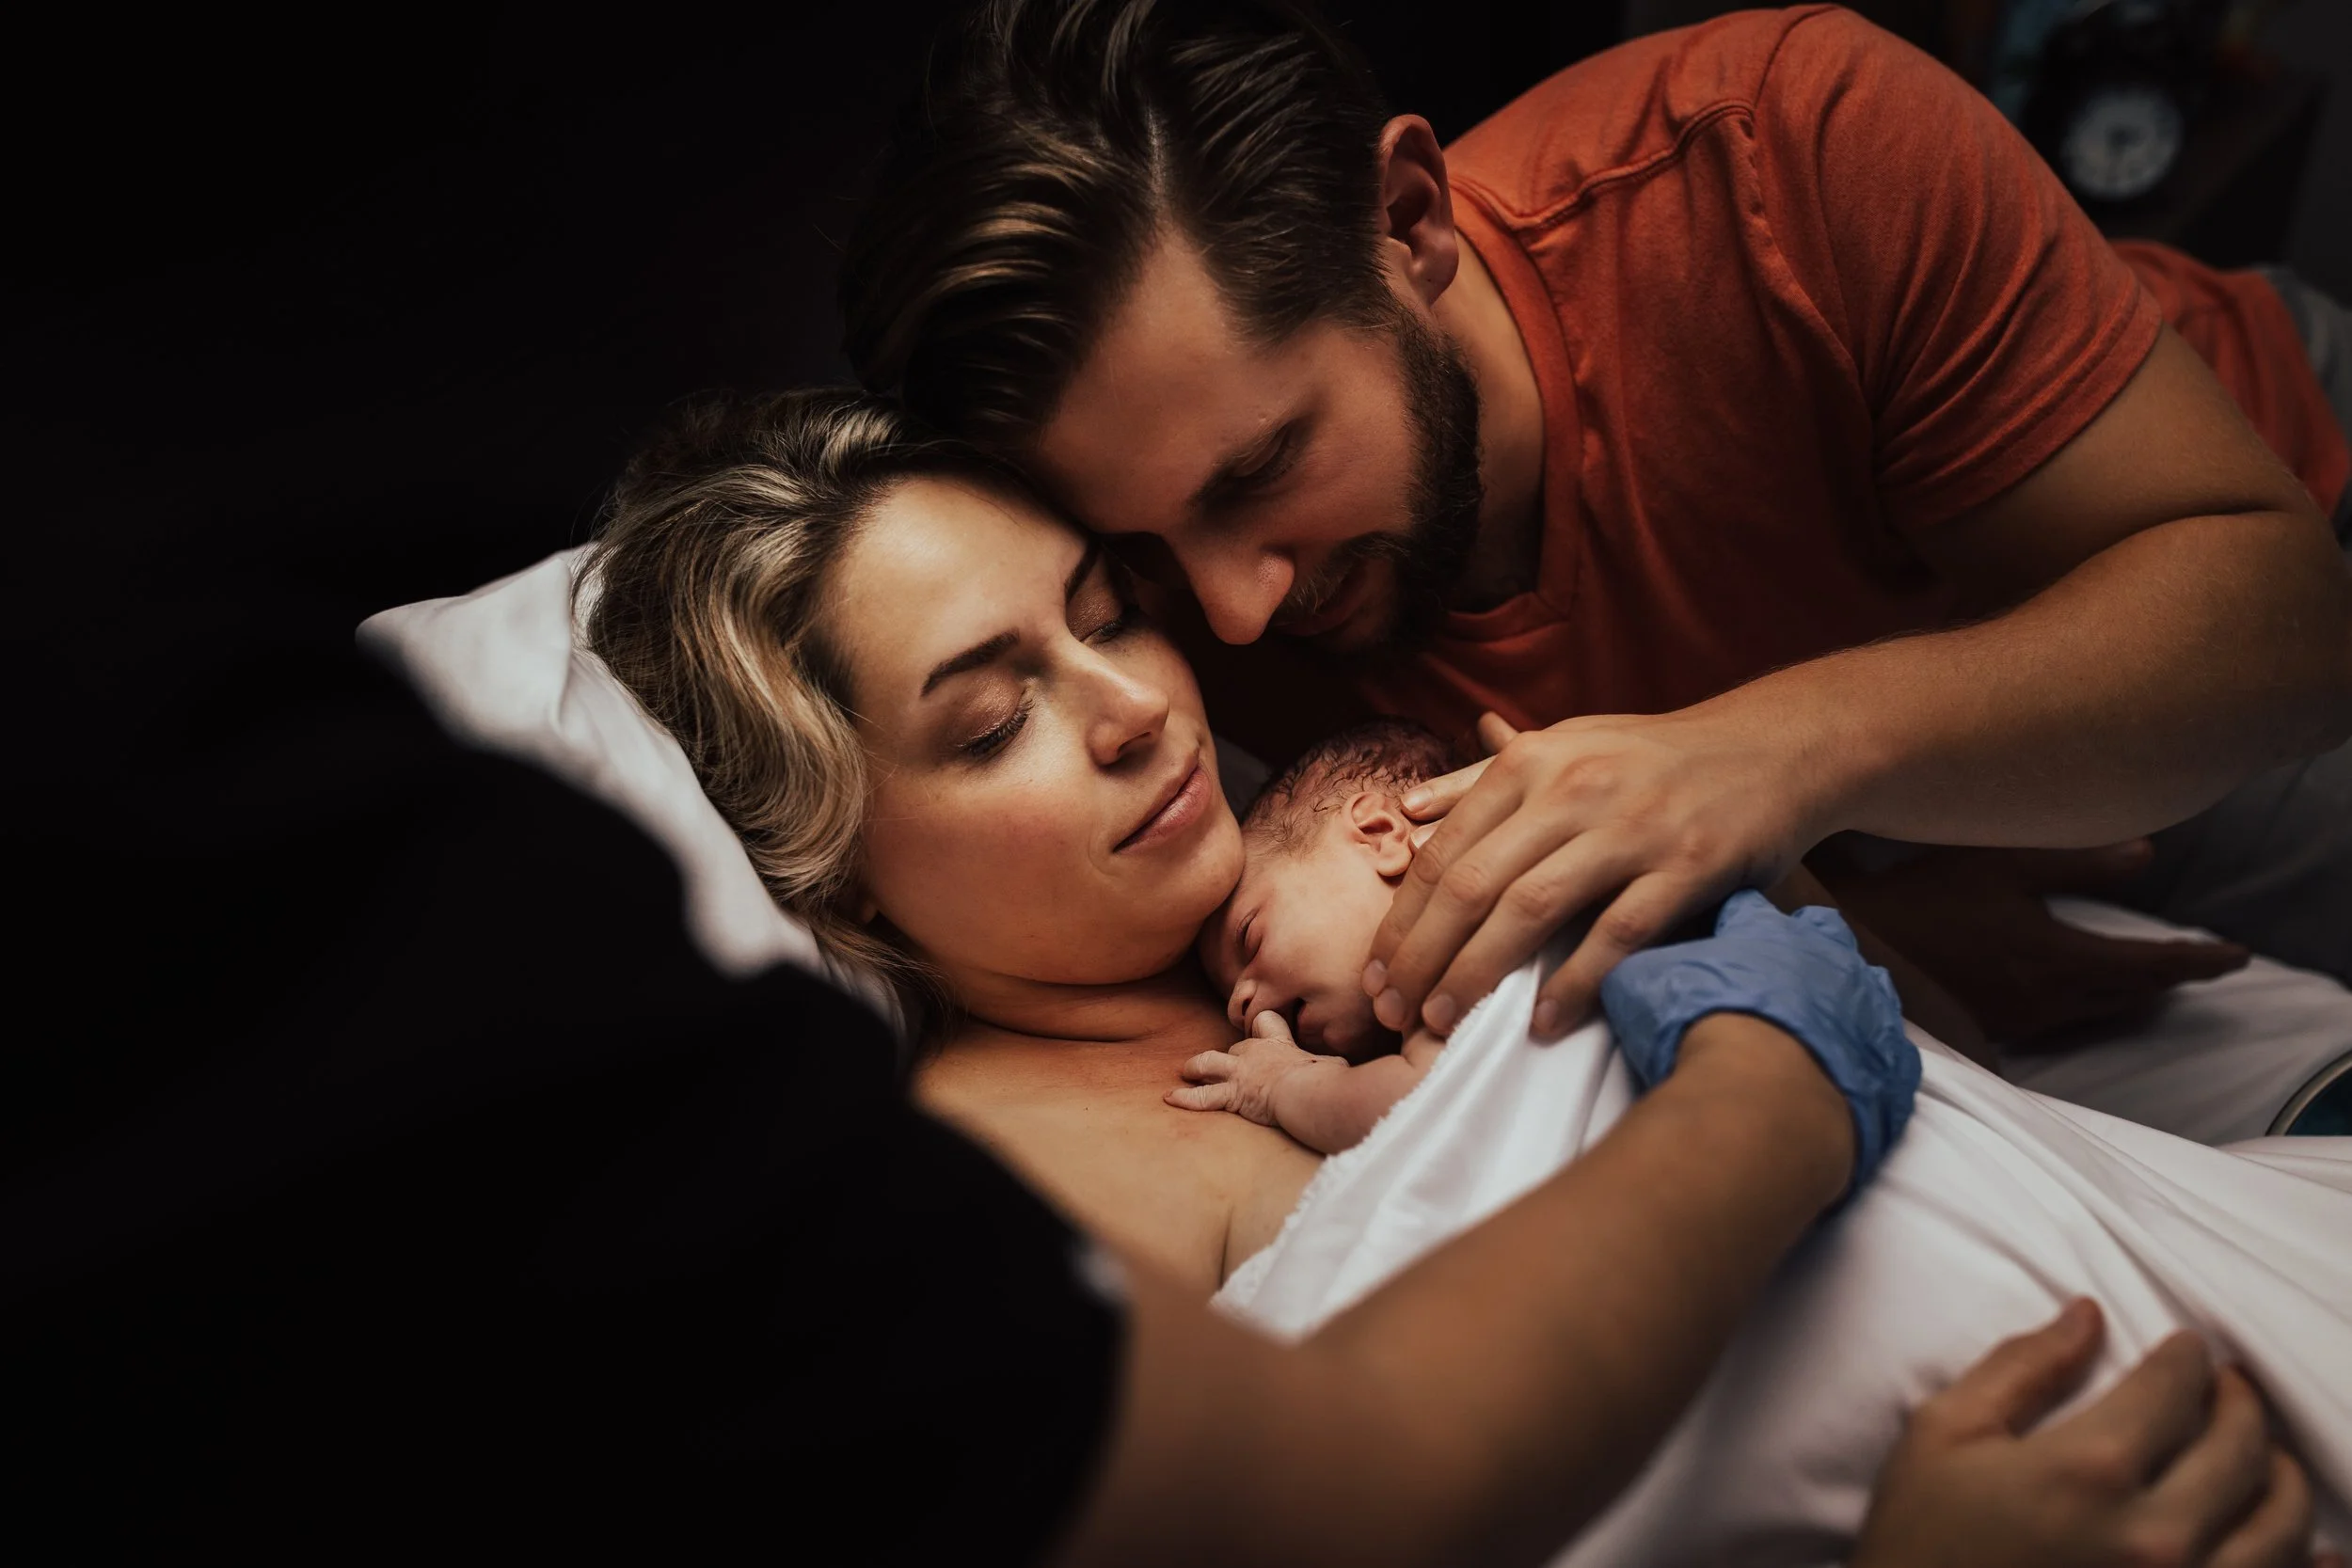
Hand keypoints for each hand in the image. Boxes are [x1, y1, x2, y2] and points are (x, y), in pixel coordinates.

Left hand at [1166, 1011, 1331, 1125]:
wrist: (1307, 1092)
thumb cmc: (1323, 1079)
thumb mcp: (1331, 1066)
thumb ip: (1330, 1065)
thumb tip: (1341, 1067)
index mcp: (1279, 1044)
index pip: (1266, 1023)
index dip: (1263, 1027)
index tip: (1261, 1031)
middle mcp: (1254, 1053)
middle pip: (1234, 1048)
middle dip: (1228, 1058)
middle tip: (1225, 1066)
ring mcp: (1239, 1073)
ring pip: (1207, 1063)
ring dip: (1195, 1067)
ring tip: (1185, 1071)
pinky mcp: (1231, 1094)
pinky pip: (1203, 1096)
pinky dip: (1185, 1098)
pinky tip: (1170, 1098)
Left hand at [1365, 708, 1821, 1040]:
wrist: (1772, 748)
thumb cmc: (1651, 758)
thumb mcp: (1563, 746)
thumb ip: (1481, 781)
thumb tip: (1404, 813)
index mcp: (1533, 762)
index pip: (1446, 851)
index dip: (1402, 919)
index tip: (1375, 975)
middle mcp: (1574, 789)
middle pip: (1474, 885)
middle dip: (1423, 957)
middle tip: (1392, 1014)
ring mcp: (1632, 828)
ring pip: (1532, 909)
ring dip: (1478, 974)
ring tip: (1442, 1023)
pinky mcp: (1689, 864)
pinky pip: (1618, 932)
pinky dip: (1575, 982)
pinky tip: (1541, 1022)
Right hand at [1600, 890, 1916, 1197]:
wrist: (1762, 1092)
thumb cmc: (1696, 1030)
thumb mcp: (1640, 988)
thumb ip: (1633, 965)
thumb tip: (1613, 961)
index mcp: (1759, 929)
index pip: (1745, 907)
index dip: (1731, 916)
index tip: (1722, 925)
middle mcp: (1820, 954)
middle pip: (1816, 932)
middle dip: (1798, 948)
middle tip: (1774, 971)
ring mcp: (1862, 1004)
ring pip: (1858, 985)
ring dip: (1837, 999)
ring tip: (1813, 1021)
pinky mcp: (1887, 1060)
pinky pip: (1883, 1050)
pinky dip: (1863, 1056)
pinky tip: (1840, 1069)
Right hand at [1816, 843, 2249, 1048]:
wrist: (1847, 950)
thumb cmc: (1922, 896)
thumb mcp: (2002, 863)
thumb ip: (2078, 862)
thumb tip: (2147, 856)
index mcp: (2058, 960)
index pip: (2152, 965)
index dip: (2199, 959)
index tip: (2234, 954)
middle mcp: (2046, 1001)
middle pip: (2132, 997)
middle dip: (2173, 979)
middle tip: (2204, 965)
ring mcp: (2016, 1021)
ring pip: (2098, 1013)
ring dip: (2134, 996)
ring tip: (2156, 982)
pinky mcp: (1988, 1027)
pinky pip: (2063, 1022)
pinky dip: (2092, 1007)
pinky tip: (2083, 998)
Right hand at [1854, 1299, 2328, 1567]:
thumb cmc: (1921, 1540)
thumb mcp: (1942, 1435)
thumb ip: (2021, 1369)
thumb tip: (2086, 1316)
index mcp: (2089, 1471)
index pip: (2175, 1388)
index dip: (2187, 1358)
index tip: (2186, 1349)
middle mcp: (2156, 1536)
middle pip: (2241, 1448)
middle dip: (2240, 1404)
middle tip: (2228, 1389)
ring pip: (2282, 1525)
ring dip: (2280, 1477)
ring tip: (2260, 1458)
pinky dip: (2313, 1566)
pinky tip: (2320, 1552)